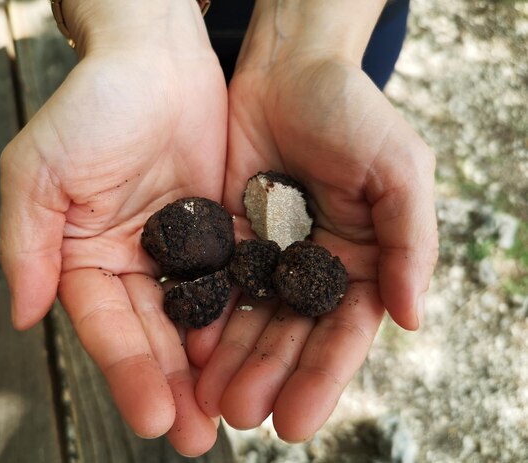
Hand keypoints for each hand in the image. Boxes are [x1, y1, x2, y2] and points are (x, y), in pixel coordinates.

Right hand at [0, 1, 226, 454]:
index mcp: (85, 259)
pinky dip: (241, 319)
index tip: (155, 416)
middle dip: (174, 387)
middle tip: (199, 437)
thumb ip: (27, 243)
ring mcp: (179, 252)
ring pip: (196, 320)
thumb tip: (19, 314)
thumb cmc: (92, 106)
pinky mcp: (220, 234)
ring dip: (211, 368)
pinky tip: (256, 353)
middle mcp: (132, 264)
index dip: (128, 372)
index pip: (106, 328)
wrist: (155, 60)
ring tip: (232, 413)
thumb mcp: (40, 170)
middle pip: (154, 336)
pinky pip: (232, 283)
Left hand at [188, 0, 437, 441]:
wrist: (289, 71)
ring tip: (210, 400)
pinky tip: (189, 348)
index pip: (342, 333)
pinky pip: (215, 284)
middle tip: (240, 416)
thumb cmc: (352, 113)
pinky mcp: (227, 238)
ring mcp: (267, 256)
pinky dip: (205, 317)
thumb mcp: (399, 170)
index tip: (296, 421)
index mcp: (360, 263)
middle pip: (290, 336)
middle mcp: (312, 269)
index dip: (321, 377)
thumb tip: (412, 317)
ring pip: (249, 319)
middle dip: (268, 376)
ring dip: (232, 361)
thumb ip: (410, 241)